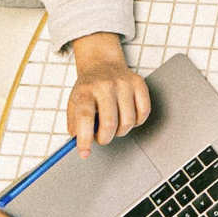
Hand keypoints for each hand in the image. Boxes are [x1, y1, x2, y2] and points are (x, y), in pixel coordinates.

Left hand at [68, 32, 150, 157]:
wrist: (102, 63)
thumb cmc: (88, 88)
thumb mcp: (73, 102)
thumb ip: (75, 124)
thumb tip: (80, 144)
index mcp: (85, 90)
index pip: (85, 118)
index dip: (85, 138)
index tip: (84, 153)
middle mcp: (105, 85)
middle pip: (109, 123)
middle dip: (105, 138)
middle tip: (101, 138)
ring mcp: (124, 83)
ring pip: (128, 121)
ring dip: (121, 131)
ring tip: (114, 126)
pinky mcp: (139, 83)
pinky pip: (144, 113)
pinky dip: (136, 122)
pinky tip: (127, 117)